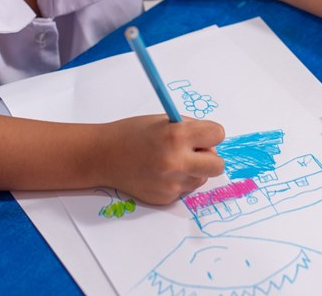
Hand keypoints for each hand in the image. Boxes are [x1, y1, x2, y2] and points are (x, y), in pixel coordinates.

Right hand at [97, 116, 224, 204]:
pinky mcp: (166, 198)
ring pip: (202, 178)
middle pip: (218, 165)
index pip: (218, 134)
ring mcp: (172, 184)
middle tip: (195, 151)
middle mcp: (177, 162)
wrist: (103, 156)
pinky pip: (186, 189)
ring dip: (194, 170)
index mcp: (176, 136)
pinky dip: (179, 181)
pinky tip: (160, 173)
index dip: (210, 133)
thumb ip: (190, 129)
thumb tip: (211, 143)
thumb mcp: (163, 121)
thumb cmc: (133, 134)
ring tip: (171, 161)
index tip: (202, 134)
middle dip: (210, 157)